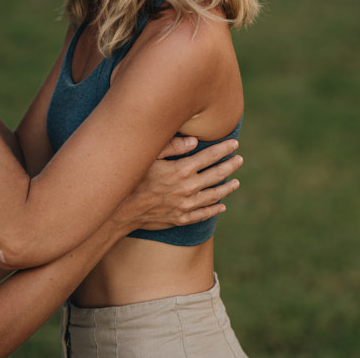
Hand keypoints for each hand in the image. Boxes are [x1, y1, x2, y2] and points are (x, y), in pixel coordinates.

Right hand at [114, 137, 242, 231]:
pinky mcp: (181, 219)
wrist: (121, 211)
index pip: (209, 156)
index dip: (224, 149)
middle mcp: (188, 188)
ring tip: (236, 182)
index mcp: (181, 169)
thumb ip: (171, 146)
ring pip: (214, 195)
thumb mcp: (148, 157)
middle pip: (217, 175)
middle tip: (239, 159)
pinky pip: (204, 214)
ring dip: (227, 187)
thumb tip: (194, 140)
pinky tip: (222, 206)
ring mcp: (186, 205)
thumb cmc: (132, 179)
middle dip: (230, 165)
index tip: (234, 144)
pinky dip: (215, 209)